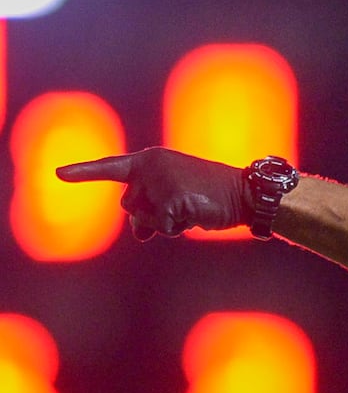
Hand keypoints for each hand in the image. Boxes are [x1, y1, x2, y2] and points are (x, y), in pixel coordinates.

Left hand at [57, 147, 248, 240]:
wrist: (245, 194)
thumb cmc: (210, 195)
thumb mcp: (176, 198)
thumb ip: (150, 209)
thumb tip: (138, 232)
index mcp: (151, 159)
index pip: (112, 167)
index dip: (84, 172)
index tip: (58, 174)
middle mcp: (152, 166)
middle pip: (129, 205)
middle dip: (149, 215)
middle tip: (180, 208)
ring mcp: (162, 182)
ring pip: (143, 218)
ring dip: (164, 223)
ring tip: (191, 209)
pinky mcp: (173, 200)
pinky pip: (161, 228)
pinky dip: (177, 228)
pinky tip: (196, 215)